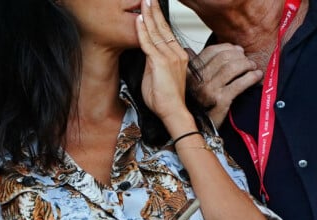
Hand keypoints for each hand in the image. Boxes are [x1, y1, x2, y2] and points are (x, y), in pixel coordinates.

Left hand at [135, 0, 190, 127]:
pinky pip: (149, 43)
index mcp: (177, 56)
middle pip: (163, 28)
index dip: (159, 20)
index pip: (167, 33)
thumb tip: (146, 55)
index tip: (154, 8)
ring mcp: (170, 57)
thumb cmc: (166, 100)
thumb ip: (152, 63)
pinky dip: (143, 31)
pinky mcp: (161, 62)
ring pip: (156, 32)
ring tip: (144, 1)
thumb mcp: (158, 77)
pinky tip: (139, 20)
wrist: (173, 112)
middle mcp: (176, 53)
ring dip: (148, 15)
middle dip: (154, 11)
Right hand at [187, 44, 262, 127]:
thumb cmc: (200, 108)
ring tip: (253, 68)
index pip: (211, 51)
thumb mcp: (195, 85)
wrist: (200, 131)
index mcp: (191, 74)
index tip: (238, 51)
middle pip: (224, 57)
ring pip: (233, 67)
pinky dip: (251, 77)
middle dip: (240, 57)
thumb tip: (220, 50)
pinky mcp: (220, 101)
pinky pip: (239, 83)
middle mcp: (198, 81)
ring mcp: (209, 90)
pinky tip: (256, 76)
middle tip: (248, 61)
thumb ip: (201, 68)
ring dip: (247, 65)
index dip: (228, 48)